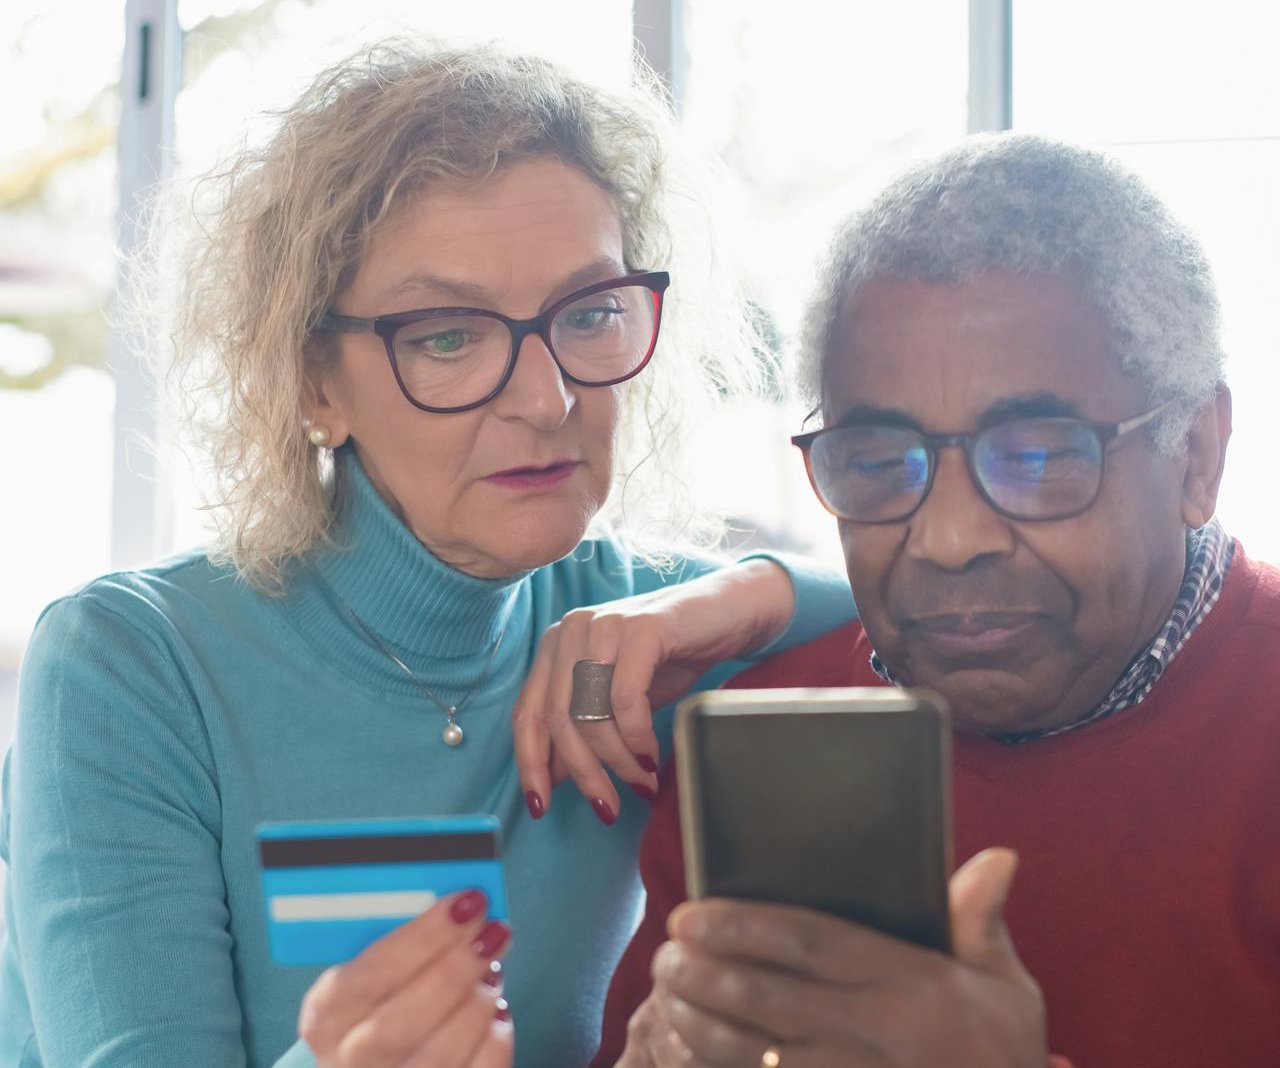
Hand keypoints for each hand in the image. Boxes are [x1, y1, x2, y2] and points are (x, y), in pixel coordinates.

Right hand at [298, 890, 513, 1067]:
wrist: (384, 1055)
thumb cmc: (384, 993)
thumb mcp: (371, 961)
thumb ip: (401, 934)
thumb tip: (457, 897)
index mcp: (326, 1013)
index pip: (371, 975)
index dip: (423, 936)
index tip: (466, 902)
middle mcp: (349, 1060)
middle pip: (402, 1021)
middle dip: (457, 967)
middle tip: (493, 929)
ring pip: (442, 1052)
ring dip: (479, 1001)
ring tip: (490, 966)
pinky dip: (495, 1034)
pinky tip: (493, 1009)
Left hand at [513, 559, 795, 820]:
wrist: (728, 614)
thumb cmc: (671, 657)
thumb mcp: (618, 698)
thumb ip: (584, 728)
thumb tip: (554, 778)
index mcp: (557, 645)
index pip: (528, 713)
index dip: (531, 764)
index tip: (541, 807)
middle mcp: (572, 630)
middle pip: (559, 719)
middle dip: (584, 773)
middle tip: (608, 807)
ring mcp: (604, 625)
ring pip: (591, 713)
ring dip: (617, 760)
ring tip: (642, 780)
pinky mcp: (640, 629)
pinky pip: (626, 699)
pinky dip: (637, 737)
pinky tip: (651, 756)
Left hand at [633, 849, 1046, 1066]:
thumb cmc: (1000, 1054)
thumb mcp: (1006, 989)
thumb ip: (981, 922)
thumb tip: (995, 857)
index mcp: (910, 985)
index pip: (812, 943)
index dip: (745, 926)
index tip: (692, 914)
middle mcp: (876, 1033)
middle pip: (770, 996)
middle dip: (705, 973)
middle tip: (662, 955)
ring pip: (756, 1053)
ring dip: (700, 1025)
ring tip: (664, 998)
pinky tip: (687, 1054)